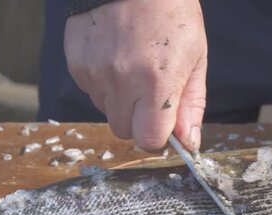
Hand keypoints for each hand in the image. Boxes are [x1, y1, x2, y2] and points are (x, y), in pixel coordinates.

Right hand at [64, 0, 206, 151]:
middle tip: (148, 89)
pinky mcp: (76, 64)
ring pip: (106, 111)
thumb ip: (191, 104)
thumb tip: (188, 142)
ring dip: (119, 99)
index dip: (157, 136)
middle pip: (124, 131)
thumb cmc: (171, 13)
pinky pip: (91, 91)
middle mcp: (121, 80)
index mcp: (156, 81)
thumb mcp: (195, 57)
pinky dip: (103, 82)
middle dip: (138, 119)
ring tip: (131, 64)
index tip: (162, 124)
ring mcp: (94, 72)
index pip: (148, 140)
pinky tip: (114, 55)